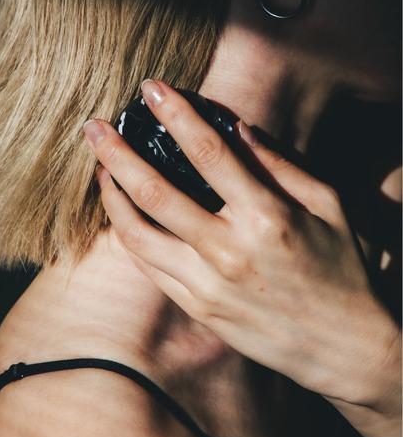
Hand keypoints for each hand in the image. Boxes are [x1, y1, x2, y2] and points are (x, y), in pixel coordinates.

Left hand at [84, 80, 400, 436]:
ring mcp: (208, 285)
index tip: (151, 88)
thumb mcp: (329, 205)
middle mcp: (230, 251)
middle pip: (155, 192)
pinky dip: (128, 235)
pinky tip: (121, 213)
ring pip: (138, 235)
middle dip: (117, 153)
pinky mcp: (197, 309)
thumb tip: (239, 129)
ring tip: (100, 169)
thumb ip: (282, 165)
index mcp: (268, 217)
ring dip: (112, 196)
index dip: (176, 115)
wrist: (342, 348)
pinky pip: (148, 267)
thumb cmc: (341, 270)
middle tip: (94, 126)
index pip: (208, 153)